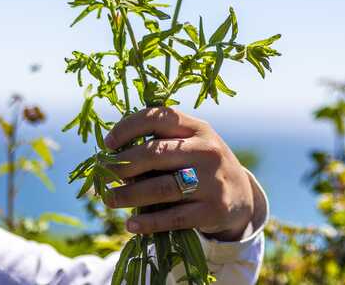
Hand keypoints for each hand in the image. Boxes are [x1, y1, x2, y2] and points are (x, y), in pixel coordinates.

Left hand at [103, 107, 254, 240]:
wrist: (241, 196)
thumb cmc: (201, 167)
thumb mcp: (190, 145)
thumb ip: (159, 145)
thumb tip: (113, 160)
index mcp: (198, 128)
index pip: (158, 117)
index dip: (128, 128)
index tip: (107, 144)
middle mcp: (207, 151)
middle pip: (155, 154)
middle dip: (122, 165)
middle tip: (103, 175)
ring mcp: (212, 181)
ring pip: (161, 188)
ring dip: (128, 195)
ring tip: (109, 199)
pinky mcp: (213, 210)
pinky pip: (173, 217)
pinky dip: (148, 222)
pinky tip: (132, 225)